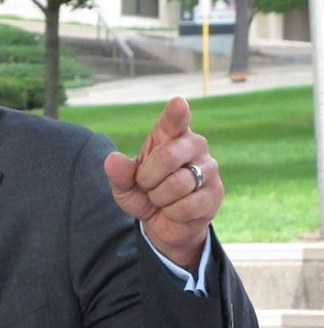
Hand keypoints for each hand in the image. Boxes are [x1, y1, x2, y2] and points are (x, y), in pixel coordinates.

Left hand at [103, 97, 222, 273]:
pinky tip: (176, 210)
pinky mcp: (215, 193)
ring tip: (162, 198)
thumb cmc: (144, 194)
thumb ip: (119, 173)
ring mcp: (208, 168)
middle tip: (147, 185)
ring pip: (177, 184)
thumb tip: (112, 160)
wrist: (163, 224)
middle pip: (168, 157)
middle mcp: (193, 146)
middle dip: (148, 178)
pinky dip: (172, 212)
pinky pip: (187, 205)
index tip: (179, 103)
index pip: (173, 121)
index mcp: (169, 136)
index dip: (176, 114)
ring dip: (160, 198)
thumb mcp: (124, 186)